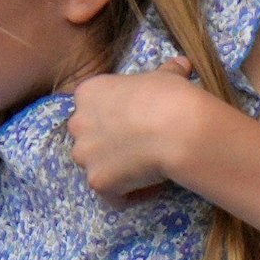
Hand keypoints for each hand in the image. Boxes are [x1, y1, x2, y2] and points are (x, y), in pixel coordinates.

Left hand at [67, 59, 202, 204]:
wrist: (177, 128)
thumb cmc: (170, 96)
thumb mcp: (167, 76)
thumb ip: (166, 71)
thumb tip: (181, 64)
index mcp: (88, 92)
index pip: (93, 107)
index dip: (115, 116)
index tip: (139, 121)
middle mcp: (78, 123)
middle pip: (88, 138)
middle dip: (109, 144)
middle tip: (140, 146)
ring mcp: (84, 154)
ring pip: (95, 166)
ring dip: (115, 170)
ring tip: (145, 169)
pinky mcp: (97, 181)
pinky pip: (110, 194)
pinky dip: (128, 195)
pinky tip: (149, 187)